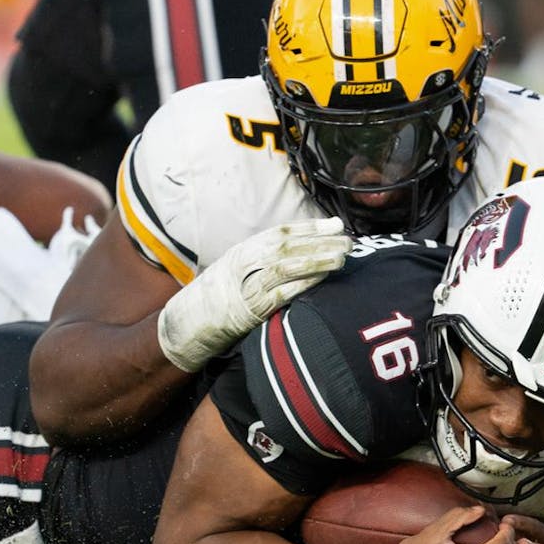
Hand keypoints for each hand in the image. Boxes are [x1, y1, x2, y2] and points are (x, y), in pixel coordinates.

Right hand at [157, 217, 351, 371]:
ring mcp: (249, 284)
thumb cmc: (227, 292)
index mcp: (246, 249)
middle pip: (288, 246)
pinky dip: (303, 285)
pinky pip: (282, 293)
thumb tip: (312, 241)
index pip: (282, 232)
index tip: (336, 224)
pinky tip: (322, 280)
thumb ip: (271, 254)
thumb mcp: (243, 265)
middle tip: (347, 241)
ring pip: (286, 267)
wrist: (196, 319)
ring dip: (316, 261)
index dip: (310, 227)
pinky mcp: (254, 308)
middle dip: (320, 242)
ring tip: (341, 258)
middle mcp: (246, 262)